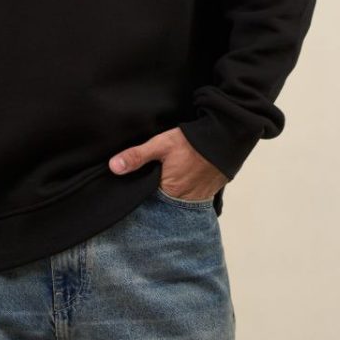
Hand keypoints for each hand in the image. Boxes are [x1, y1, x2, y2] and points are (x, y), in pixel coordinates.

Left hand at [108, 126, 228, 199]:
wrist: (226, 138)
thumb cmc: (192, 142)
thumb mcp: (161, 144)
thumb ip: (137, 156)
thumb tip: (113, 167)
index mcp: (169, 191)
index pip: (148, 200)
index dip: (142, 193)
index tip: (134, 186)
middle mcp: (184, 200)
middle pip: (163, 201)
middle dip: (155, 194)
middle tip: (150, 180)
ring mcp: (198, 197)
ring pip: (177, 200)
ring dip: (171, 193)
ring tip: (164, 180)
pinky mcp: (209, 192)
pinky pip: (191, 197)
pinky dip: (185, 190)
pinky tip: (182, 178)